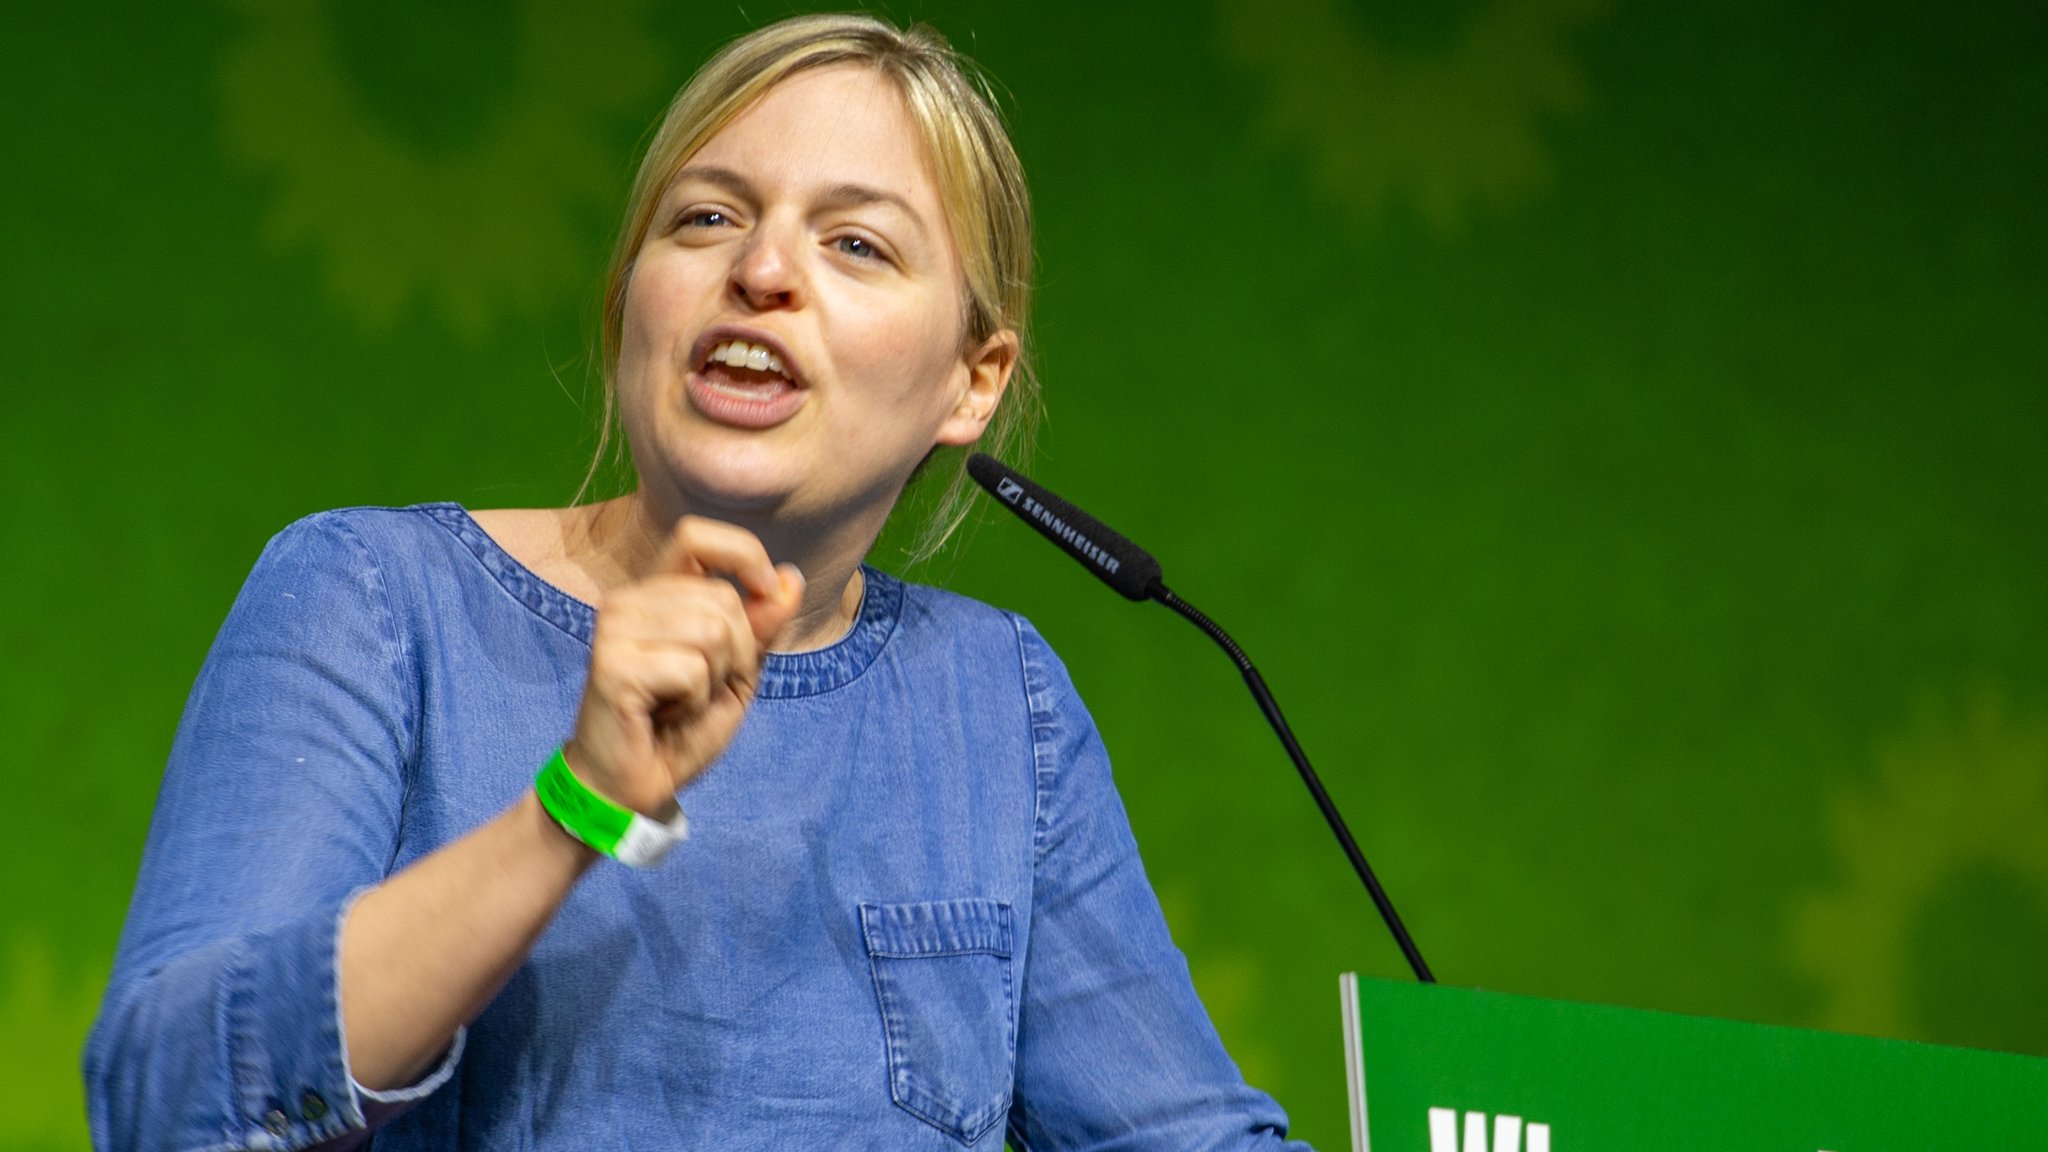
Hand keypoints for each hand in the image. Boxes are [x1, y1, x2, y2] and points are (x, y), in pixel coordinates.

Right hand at [563, 517, 803, 816]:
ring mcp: (615, 628)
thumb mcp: (736, 673)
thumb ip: (761, 627)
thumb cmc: (679, 729)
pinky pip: (692, 670)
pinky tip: (664, 716)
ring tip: (681, 704)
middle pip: (722, 599)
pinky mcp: (613, 664)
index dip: (743, 556)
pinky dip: (695, 702)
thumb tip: (790, 577)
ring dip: (716, 681)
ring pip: (712, 631)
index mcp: (656, 593)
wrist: (633, 786)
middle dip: (738, 654)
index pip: (697, 535)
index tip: (766, 592)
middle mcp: (629, 600)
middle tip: (703, 690)